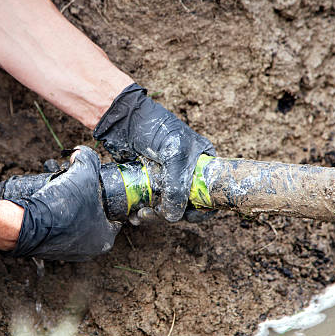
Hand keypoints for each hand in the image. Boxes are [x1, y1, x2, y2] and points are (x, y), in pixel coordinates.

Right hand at [7, 146, 120, 260]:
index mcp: (105, 238)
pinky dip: (57, 219)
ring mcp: (69, 252)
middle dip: (87, 202)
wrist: (26, 224)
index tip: (100, 188)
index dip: (109, 198)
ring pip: (76, 224)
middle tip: (78, 188)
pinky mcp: (50, 250)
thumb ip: (88, 159)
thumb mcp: (83, 174)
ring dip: (71, 210)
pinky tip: (51, 206)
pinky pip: (59, 230)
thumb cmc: (61, 206)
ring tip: (63, 194)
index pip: (115, 216)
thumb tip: (81, 153)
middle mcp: (89, 249)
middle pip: (94, 218)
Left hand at [93, 83, 215, 221]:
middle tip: (155, 213)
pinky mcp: (148, 183)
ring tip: (140, 215)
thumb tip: (172, 216)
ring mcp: (167, 179)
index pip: (211, 194)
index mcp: (203, 164)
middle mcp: (187, 173)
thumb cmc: (155, 128)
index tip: (187, 216)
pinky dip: (143, 213)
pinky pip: (150, 205)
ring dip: (155, 216)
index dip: (202, 210)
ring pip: (167, 208)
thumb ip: (177, 186)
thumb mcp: (175, 154)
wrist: (123, 119)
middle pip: (187, 206)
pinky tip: (134, 215)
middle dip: (171, 214)